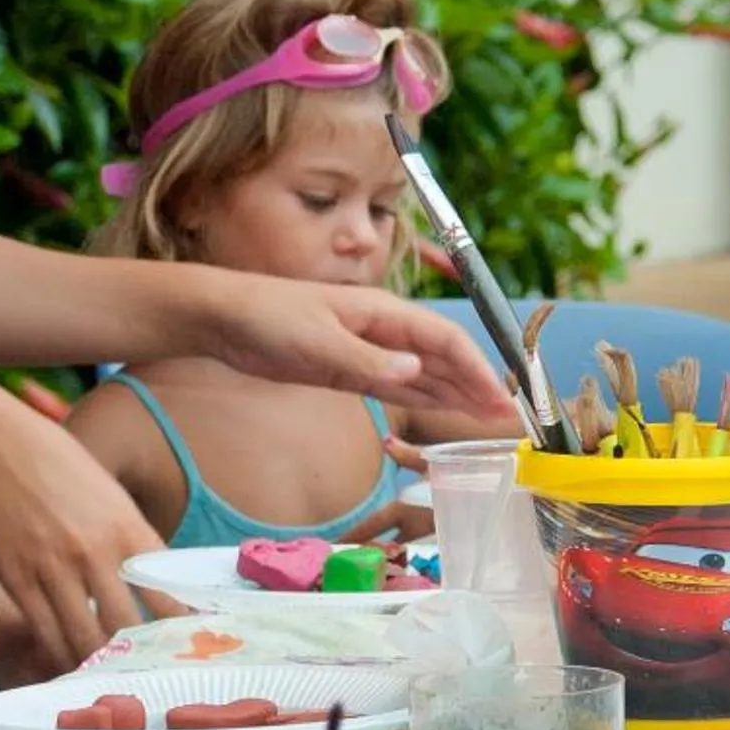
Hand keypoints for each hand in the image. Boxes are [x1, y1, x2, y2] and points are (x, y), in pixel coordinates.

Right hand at [0, 402, 164, 679]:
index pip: (167, 593)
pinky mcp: (18, 581)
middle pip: (128, 627)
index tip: (188, 648)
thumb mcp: (112, 497)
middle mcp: (95, 554)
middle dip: (140, 658)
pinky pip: (45, 634)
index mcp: (127, 529)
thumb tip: (155, 584)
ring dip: (99, 664)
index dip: (180, 628)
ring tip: (109, 680)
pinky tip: (69, 667)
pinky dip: (60, 656)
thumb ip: (133, 541)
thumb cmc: (59, 464)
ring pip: (85, 640)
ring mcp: (54, 570)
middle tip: (149, 677)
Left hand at [205, 276, 517, 423]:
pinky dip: (421, 396)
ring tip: (486, 417)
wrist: (222, 318)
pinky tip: (441, 408)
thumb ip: (366, 361)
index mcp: (382, 312)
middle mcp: (381, 329)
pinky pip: (394, 384)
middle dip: (475, 384)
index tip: (500, 397)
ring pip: (421, 371)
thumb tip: (416, 371)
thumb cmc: (268, 319)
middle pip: (441, 356)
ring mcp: (365, 348)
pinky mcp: (345, 368)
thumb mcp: (316, 343)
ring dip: (454, 392)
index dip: (476, 368)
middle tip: (507, 417)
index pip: (444, 340)